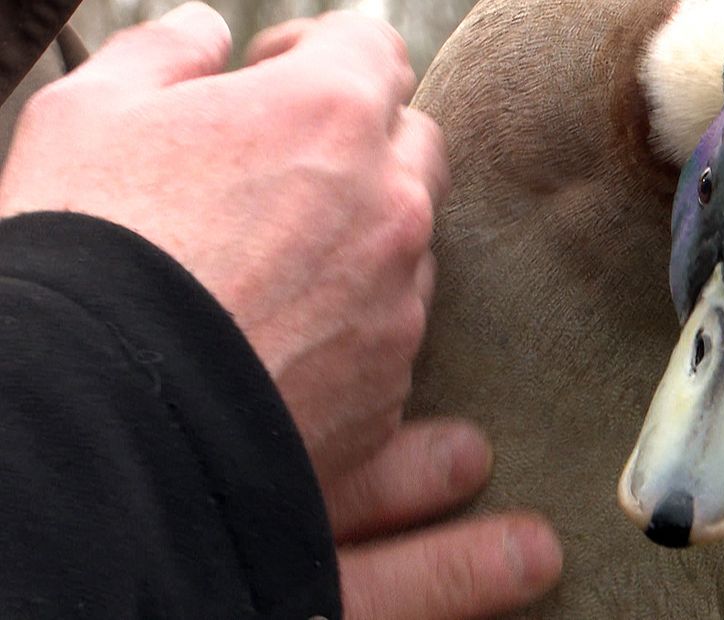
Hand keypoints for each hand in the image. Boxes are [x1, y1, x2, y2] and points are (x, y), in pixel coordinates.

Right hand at [0, 2, 439, 484]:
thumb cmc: (88, 252)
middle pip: (413, 141)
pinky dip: (356, 320)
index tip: (271, 79)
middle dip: (360, 139)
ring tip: (273, 262)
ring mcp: (399, 300)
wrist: (102, 417)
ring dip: (362, 234)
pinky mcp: (390, 383)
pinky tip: (285, 334)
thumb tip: (207, 31)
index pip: (372, 46)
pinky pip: (393, 329)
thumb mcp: (90, 111)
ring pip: (410, 241)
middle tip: (281, 167)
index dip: (319, 49)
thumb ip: (165, 50)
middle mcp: (389, 204)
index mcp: (329, 116)